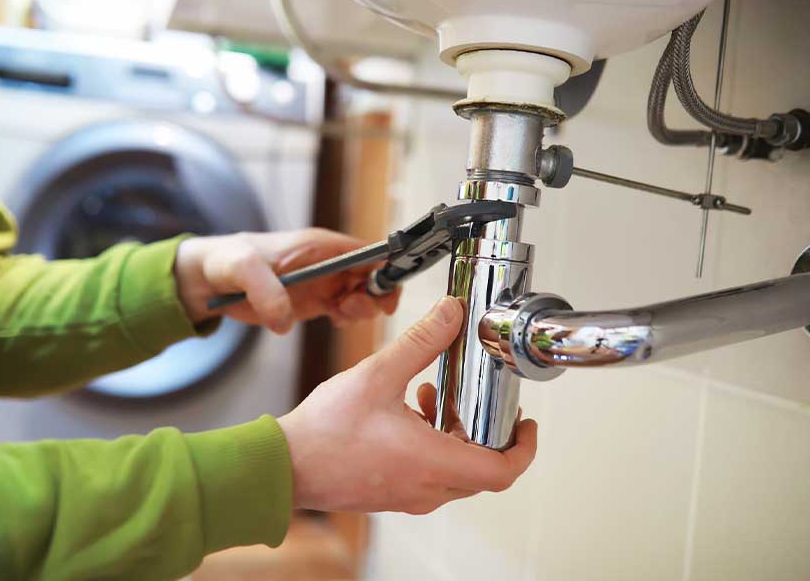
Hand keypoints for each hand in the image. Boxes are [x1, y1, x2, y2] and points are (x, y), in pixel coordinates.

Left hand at [174, 229, 400, 332]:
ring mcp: (324, 283)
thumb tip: (285, 319)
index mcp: (320, 245)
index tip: (385, 293)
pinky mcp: (315, 302)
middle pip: (374, 276)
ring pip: (363, 296)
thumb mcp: (242, 268)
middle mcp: (328, 262)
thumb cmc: (226, 261)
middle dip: (374, 295)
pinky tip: (332, 320)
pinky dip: (346, 318)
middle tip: (349, 309)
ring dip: (360, 309)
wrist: (209, 280)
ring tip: (337, 315)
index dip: (386, 269)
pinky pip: (345, 311)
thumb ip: (264, 289)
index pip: (369, 251)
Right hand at [278, 297, 537, 513]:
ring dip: (455, 434)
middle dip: (486, 431)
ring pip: (454, 471)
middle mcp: (426, 487)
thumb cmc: (325, 433)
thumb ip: (421, 342)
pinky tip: (407, 410)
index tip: (526, 425)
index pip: (502, 471)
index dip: (524, 448)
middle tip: (479, 401)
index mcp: (432, 462)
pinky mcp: (391, 492)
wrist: (283, 466)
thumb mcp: (378, 375)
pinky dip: (432, 444)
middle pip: (482, 469)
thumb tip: (452, 314)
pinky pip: (429, 474)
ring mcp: (408, 495)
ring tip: (434, 396)